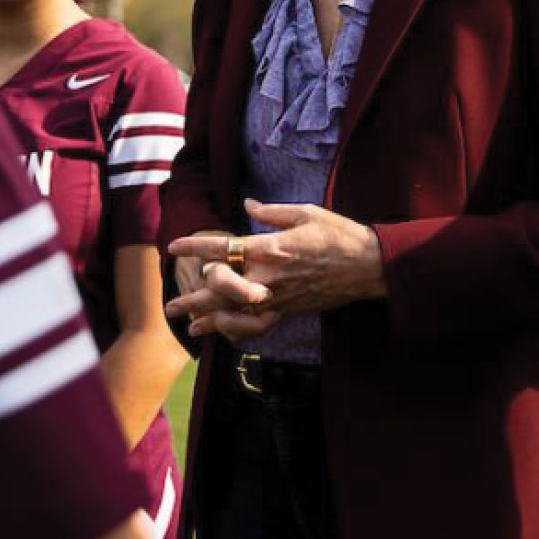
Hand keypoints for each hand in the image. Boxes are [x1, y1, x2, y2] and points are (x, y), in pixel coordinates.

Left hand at [165, 198, 384, 338]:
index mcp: (269, 247)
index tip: (173, 247)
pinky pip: (258, 322)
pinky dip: (239, 329)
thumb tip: (246, 204)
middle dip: (193, 297)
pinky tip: (226, 333)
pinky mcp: (289, 309)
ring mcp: (278, 296)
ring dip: (210, 320)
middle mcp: (268, 276)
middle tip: (170, 305)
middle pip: (220, 289)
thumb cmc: (339, 234)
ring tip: (190, 327)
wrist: (369, 267)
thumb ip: (271, 212)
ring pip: (236, 312)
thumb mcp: (305, 212)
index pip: (222, 248)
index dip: (194, 248)